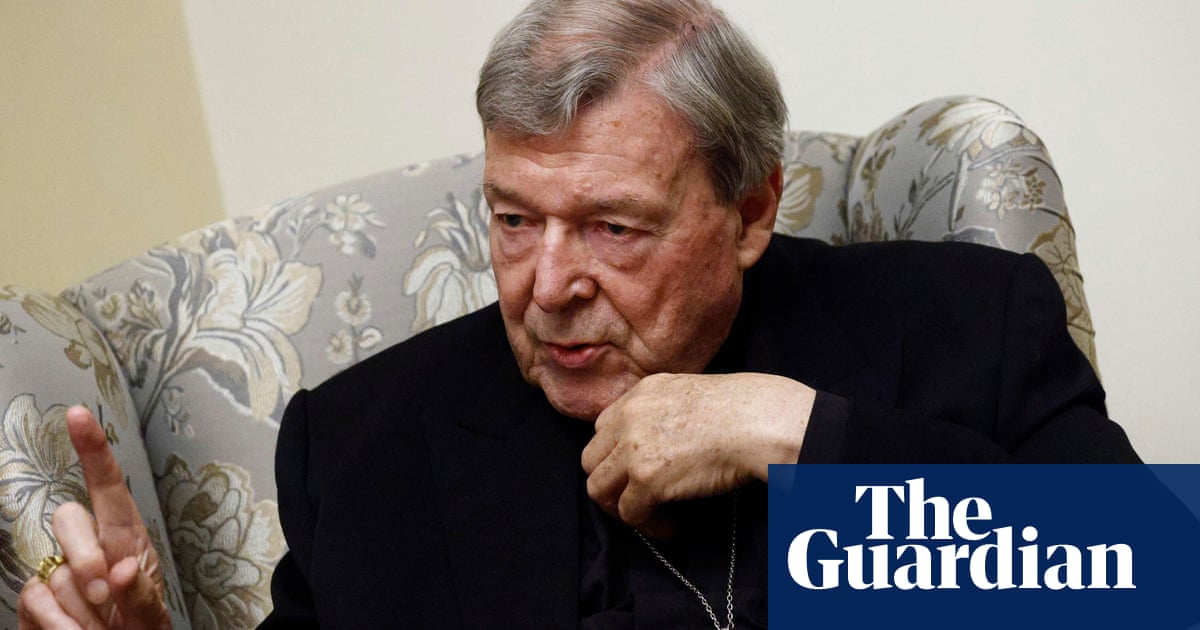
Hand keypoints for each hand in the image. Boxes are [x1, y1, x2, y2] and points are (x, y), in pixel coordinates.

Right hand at [17, 406, 170, 628]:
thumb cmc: (140, 628)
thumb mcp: (151, 614)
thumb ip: (141, 594)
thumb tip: (121, 571)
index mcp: (125, 537)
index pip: (107, 485)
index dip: (92, 449)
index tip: (77, 415)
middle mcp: (89, 545)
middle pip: (68, 519)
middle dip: (86, 561)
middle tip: (106, 598)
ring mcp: (57, 569)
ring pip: (55, 572)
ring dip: (81, 610)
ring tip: (102, 626)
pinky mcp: (34, 597)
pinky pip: (34, 598)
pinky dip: (58, 624)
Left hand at [581, 372, 814, 537]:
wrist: (759, 421)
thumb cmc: (745, 409)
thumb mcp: (691, 392)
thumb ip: (666, 410)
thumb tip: (665, 441)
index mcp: (642, 393)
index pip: (602, 426)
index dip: (614, 454)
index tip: (631, 472)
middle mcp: (630, 416)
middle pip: (591, 458)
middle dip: (609, 482)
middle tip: (634, 499)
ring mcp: (634, 448)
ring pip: (598, 489)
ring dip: (620, 508)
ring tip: (648, 517)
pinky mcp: (647, 479)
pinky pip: (630, 514)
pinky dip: (650, 527)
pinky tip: (672, 527)